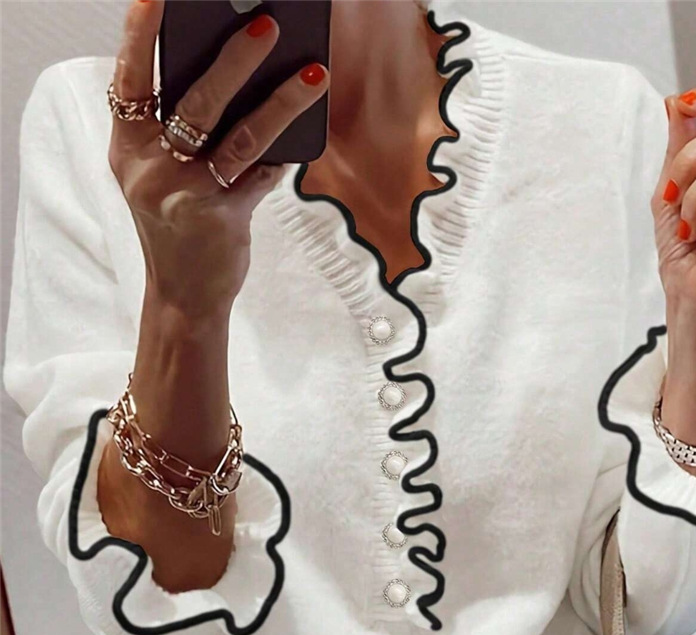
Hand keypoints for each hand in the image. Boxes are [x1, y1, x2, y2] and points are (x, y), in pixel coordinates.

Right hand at [108, 0, 329, 317]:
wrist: (182, 294)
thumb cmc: (176, 222)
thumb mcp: (158, 173)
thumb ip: (177, 129)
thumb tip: (240, 76)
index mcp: (127, 145)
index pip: (130, 79)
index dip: (140, 35)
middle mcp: (149, 166)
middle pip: (196, 101)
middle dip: (235, 60)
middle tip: (267, 25)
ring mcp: (184, 194)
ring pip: (240, 137)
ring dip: (282, 102)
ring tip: (315, 74)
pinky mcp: (220, 218)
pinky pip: (262, 175)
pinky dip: (284, 156)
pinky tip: (302, 141)